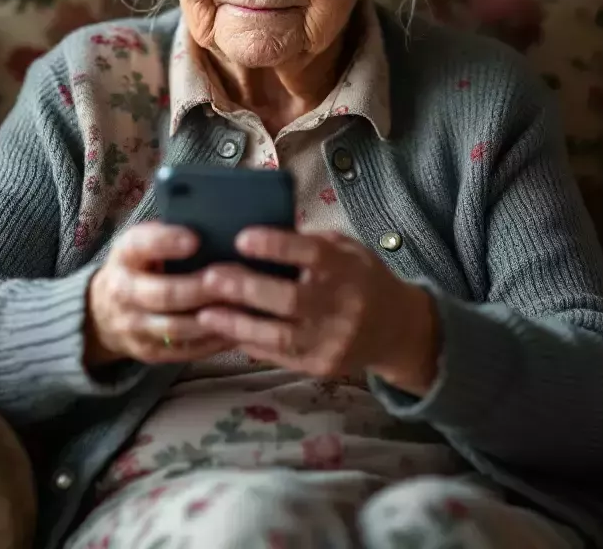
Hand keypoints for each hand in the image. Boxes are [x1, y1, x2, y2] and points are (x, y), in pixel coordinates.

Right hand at [85, 222, 234, 366]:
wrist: (103, 311)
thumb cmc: (140, 265)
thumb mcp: (143, 242)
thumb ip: (169, 233)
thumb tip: (217, 222)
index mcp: (125, 255)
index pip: (141, 246)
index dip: (167, 242)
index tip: (195, 239)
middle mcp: (123, 292)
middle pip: (163, 294)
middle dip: (199, 288)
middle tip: (233, 280)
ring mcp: (134, 326)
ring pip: (176, 327)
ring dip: (212, 319)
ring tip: (243, 307)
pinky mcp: (148, 352)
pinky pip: (184, 351)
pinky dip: (213, 342)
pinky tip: (238, 330)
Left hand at [195, 229, 439, 394]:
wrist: (398, 329)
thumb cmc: (361, 278)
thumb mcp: (346, 249)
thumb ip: (310, 244)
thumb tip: (259, 236)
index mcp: (346, 267)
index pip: (310, 254)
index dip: (275, 245)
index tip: (241, 237)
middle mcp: (341, 305)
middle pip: (289, 298)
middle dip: (246, 287)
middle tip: (210, 276)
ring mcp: (332, 340)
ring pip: (279, 335)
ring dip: (238, 323)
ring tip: (205, 311)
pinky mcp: (321, 366)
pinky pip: (279, 356)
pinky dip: (249, 343)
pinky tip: (225, 331)